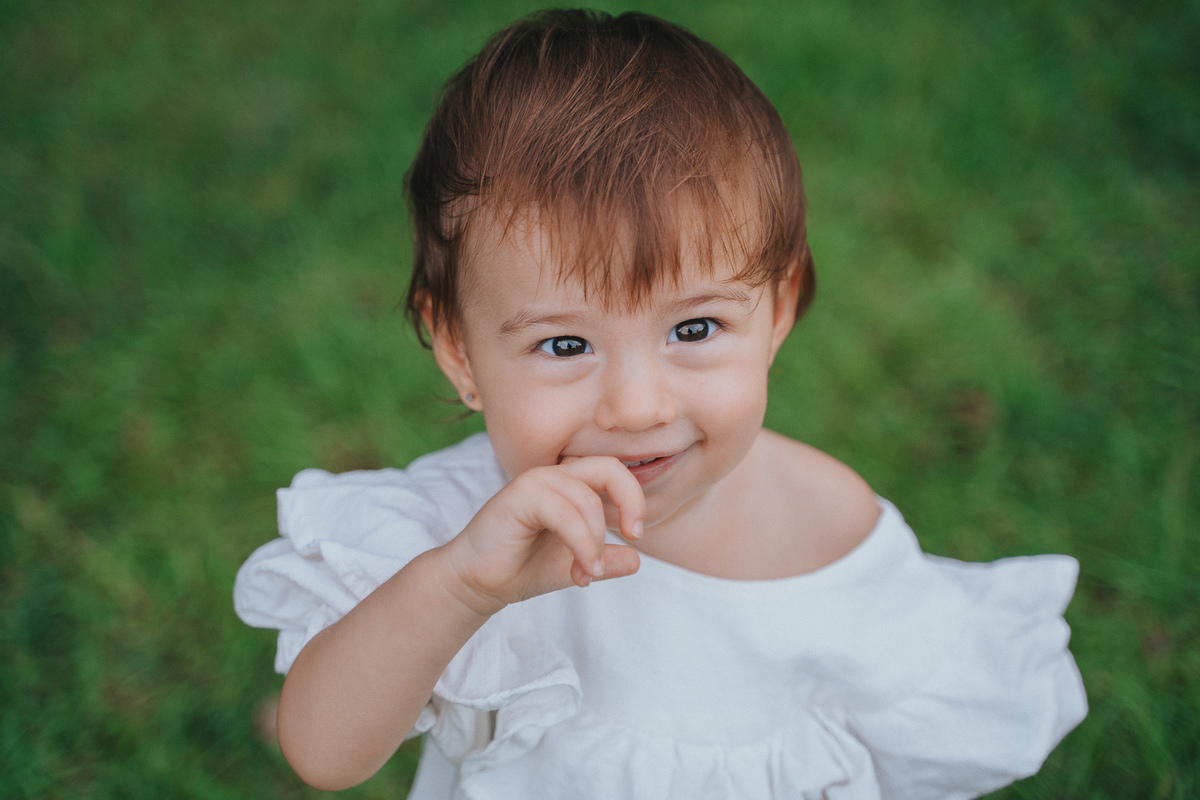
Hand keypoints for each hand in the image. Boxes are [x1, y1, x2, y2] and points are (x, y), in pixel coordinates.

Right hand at [441, 456, 644, 613]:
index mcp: (569, 484)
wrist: (477, 583)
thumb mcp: (575, 565)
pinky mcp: (519, 495)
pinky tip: (581, 571)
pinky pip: (565, 514)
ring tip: (588, 574)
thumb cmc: (522, 568)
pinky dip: (581, 544)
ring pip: (587, 500)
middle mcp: (554, 476)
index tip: (636, 535)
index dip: (633, 498)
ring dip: (595, 543)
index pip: (614, 471)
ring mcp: (535, 481)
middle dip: (630, 501)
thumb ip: (606, 559)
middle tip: (633, 535)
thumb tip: (637, 561)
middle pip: (609, 468)